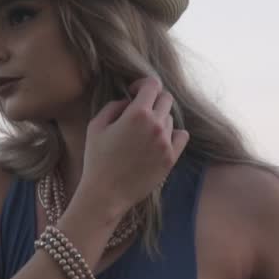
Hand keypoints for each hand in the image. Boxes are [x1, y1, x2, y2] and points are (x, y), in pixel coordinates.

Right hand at [76, 76, 189, 217]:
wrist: (106, 194)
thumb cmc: (97, 159)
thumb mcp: (97, 125)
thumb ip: (115, 105)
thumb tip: (129, 101)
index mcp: (137, 114)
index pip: (153, 85)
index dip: (143, 85)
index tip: (135, 92)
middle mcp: (156, 125)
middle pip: (166, 99)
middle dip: (153, 100)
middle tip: (140, 112)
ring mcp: (166, 143)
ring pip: (170, 119)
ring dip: (159, 120)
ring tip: (142, 134)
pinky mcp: (171, 158)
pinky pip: (181, 136)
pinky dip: (173, 134)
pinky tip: (160, 140)